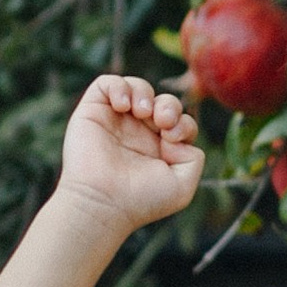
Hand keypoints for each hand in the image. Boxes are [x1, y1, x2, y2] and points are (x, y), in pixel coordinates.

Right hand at [54, 75, 203, 232]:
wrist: (103, 203)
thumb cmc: (141, 200)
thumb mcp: (182, 185)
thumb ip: (193, 158)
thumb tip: (176, 138)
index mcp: (159, 148)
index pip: (180, 122)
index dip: (184, 123)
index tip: (172, 138)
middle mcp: (138, 133)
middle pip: (162, 102)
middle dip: (169, 106)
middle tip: (163, 121)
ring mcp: (115, 121)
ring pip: (137, 88)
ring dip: (145, 94)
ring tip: (142, 112)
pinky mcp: (92, 112)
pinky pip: (107, 83)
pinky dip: (119, 86)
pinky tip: (123, 106)